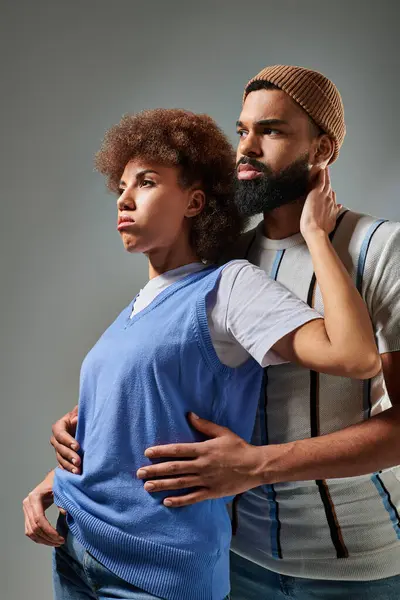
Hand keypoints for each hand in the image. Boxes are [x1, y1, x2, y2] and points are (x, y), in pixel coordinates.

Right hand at [22, 471, 64, 546]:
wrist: (53, 478)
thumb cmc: (58, 482)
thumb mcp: (62, 489)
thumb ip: (63, 501)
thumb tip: (66, 513)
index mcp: (34, 497)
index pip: (39, 519)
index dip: (49, 531)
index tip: (60, 538)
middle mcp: (27, 503)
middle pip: (34, 527)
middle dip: (48, 538)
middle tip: (60, 542)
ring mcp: (26, 509)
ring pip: (31, 531)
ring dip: (43, 540)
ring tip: (57, 543)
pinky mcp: (28, 514)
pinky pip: (30, 530)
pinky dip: (39, 538)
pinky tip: (49, 540)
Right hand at [50, 405, 80, 473]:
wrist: (87, 427)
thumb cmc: (84, 419)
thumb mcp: (82, 414)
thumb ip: (78, 414)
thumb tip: (75, 419)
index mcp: (60, 426)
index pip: (60, 433)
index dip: (67, 440)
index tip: (77, 446)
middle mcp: (57, 438)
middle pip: (59, 448)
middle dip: (69, 455)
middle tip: (78, 462)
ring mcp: (59, 449)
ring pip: (60, 458)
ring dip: (68, 465)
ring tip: (77, 471)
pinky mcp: (63, 457)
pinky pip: (63, 465)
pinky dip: (67, 470)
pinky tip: (73, 475)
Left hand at [136, 413, 263, 506]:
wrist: (256, 466)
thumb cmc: (239, 447)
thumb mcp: (222, 432)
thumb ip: (204, 425)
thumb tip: (189, 415)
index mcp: (203, 449)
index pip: (177, 450)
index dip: (161, 451)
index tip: (147, 453)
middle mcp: (202, 465)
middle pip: (174, 468)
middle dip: (155, 470)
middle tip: (139, 473)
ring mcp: (206, 480)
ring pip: (180, 483)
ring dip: (162, 485)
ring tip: (147, 487)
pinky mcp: (211, 492)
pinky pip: (193, 497)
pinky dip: (179, 500)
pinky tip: (167, 501)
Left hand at [300, 168, 340, 238]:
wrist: (316, 230)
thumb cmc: (320, 231)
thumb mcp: (330, 223)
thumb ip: (333, 215)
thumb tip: (338, 208)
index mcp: (332, 208)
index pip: (332, 198)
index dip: (331, 194)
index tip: (331, 191)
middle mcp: (330, 201)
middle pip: (330, 189)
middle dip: (329, 182)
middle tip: (328, 174)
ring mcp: (324, 196)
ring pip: (326, 183)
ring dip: (326, 176)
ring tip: (325, 168)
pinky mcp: (317, 192)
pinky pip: (321, 180)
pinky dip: (322, 174)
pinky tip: (322, 168)